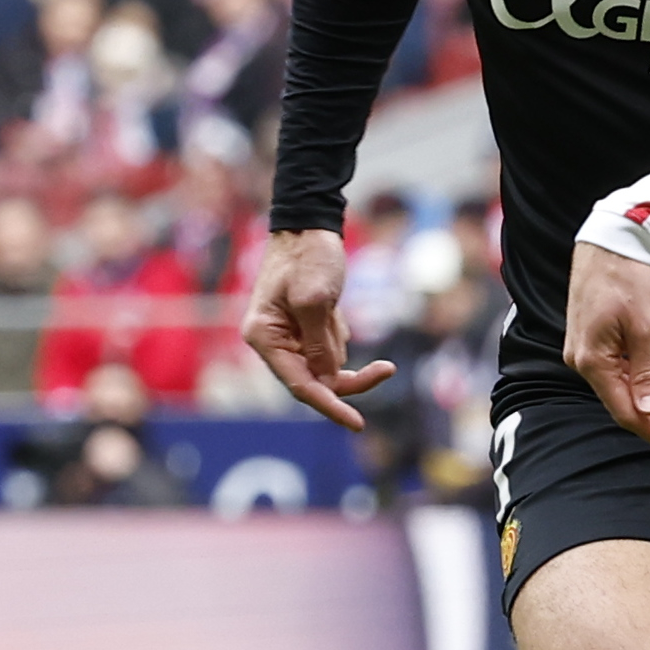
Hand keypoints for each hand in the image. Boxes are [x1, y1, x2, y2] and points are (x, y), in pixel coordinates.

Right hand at [243, 227, 396, 430]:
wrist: (309, 226)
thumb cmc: (308, 257)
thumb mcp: (316, 300)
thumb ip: (320, 345)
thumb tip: (327, 381)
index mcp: (263, 337)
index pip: (299, 385)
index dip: (330, 406)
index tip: (357, 423)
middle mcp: (271, 341)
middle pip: (314, 380)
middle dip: (348, 376)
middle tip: (386, 368)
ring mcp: (287, 336)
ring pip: (325, 364)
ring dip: (338, 344)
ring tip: (332, 304)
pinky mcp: (303, 327)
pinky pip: (328, 347)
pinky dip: (338, 334)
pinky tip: (333, 305)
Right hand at [564, 239, 649, 457]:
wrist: (612, 237)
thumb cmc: (626, 279)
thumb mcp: (645, 327)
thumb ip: (649, 372)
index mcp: (593, 362)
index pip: (626, 411)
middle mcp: (586, 359)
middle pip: (628, 399)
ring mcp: (592, 345)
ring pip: (633, 378)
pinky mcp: (601, 332)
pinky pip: (630, 355)